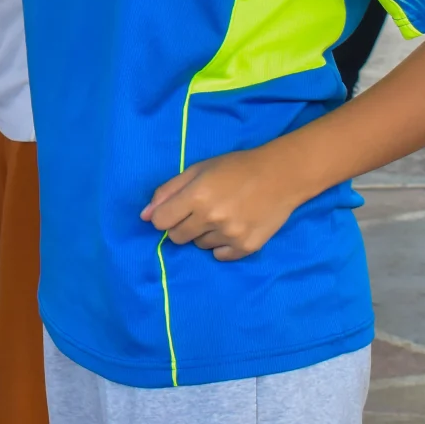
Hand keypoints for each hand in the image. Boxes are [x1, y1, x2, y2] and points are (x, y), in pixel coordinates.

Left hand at [141, 146, 302, 260]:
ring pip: (199, 245)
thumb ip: (168, 192)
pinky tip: (232, 227)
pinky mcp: (247, 247)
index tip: (176, 209)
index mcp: (196, 196)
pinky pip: (219, 255)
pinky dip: (221, 245)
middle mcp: (211, 218)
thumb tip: (144, 216)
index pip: (160, 222)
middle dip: (182, 225)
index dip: (164, 216)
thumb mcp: (197, 170)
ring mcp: (230, 235)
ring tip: (221, 215)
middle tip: (200, 211)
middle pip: (176, 237)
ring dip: (203, 233)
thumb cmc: (235, 168)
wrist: (280, 176)